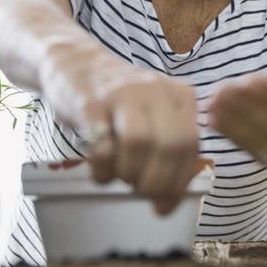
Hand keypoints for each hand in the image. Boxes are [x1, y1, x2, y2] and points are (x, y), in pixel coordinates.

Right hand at [38, 38, 199, 214]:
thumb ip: (167, 153)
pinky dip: (102, 169)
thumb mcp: (153, 117)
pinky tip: (99, 170)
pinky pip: (101, 145)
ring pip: (140, 143)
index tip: (164, 204)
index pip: (190, 145)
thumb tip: (168, 203)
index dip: (178, 182)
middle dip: (156, 181)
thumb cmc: (118, 100)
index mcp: (179, 96)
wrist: (76, 64)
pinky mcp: (90, 102)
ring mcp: (123, 93)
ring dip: (129, 173)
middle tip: (140, 190)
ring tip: (119, 175)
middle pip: (170, 145)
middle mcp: (156, 90)